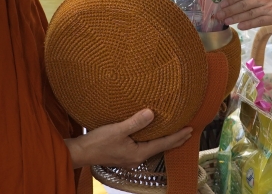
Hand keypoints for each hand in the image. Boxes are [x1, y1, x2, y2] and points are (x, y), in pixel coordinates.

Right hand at [65, 109, 191, 167]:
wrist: (81, 152)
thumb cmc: (98, 142)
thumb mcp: (118, 130)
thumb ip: (135, 122)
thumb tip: (152, 114)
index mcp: (139, 153)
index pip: (164, 143)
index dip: (178, 136)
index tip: (190, 129)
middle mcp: (137, 157)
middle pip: (161, 147)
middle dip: (175, 139)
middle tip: (188, 131)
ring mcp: (130, 157)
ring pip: (153, 146)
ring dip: (165, 139)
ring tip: (175, 132)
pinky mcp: (124, 153)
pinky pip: (144, 146)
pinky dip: (153, 139)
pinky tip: (152, 134)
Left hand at [214, 0, 271, 29]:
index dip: (230, 0)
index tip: (221, 4)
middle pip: (242, 5)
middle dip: (228, 10)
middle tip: (217, 15)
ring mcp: (270, 8)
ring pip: (248, 14)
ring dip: (235, 18)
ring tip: (225, 21)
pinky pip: (259, 21)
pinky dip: (248, 24)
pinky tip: (240, 26)